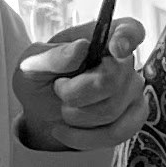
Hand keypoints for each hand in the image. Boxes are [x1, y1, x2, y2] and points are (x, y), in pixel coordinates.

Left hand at [12, 16, 146, 150]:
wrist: (42, 108)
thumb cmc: (40, 78)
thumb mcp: (32, 65)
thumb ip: (52, 57)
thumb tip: (80, 48)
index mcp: (102, 37)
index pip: (129, 29)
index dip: (127, 37)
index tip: (115, 48)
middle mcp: (124, 61)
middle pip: (111, 81)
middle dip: (75, 94)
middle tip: (58, 90)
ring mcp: (133, 90)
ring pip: (110, 111)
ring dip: (76, 116)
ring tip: (63, 109)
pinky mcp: (134, 117)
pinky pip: (116, 133)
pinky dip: (84, 137)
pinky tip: (65, 131)